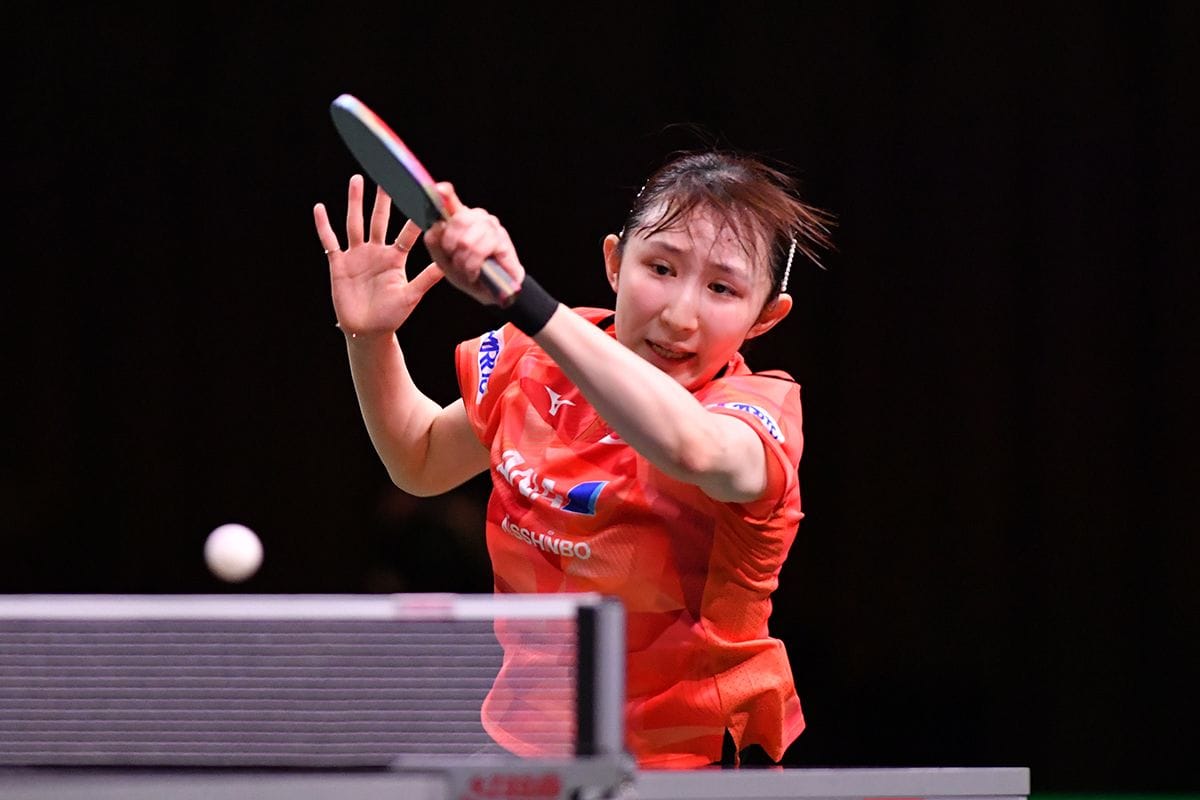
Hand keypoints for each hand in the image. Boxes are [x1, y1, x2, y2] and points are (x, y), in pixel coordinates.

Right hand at [313, 175, 443, 336]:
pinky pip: (330, 241)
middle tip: (388, 174)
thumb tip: (447, 265)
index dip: (413, 215)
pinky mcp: (339, 264)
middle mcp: (377, 252)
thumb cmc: (392, 316)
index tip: (421, 196)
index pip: (407, 232)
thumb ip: (426, 279)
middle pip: (380, 219)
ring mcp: (357, 256)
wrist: (367, 331)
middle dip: (383, 198)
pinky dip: (324, 226)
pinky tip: (319, 208)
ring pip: (355, 223)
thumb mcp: (411, 295)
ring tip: (356, 180)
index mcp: (395, 258)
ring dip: (355, 202)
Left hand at [423, 183, 524, 305]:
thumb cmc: (468, 274)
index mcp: (460, 218)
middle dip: (451, 247)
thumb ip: (434, 243)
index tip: (438, 188)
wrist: (492, 293)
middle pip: (457, 221)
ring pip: (467, 240)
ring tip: (467, 270)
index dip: (446, 194)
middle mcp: (477, 217)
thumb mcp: (443, 261)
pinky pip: (480, 250)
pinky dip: (473, 266)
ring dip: (463, 261)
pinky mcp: (503, 240)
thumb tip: (435, 225)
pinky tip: (476, 272)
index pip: (451, 201)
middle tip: (455, 261)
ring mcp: (492, 226)